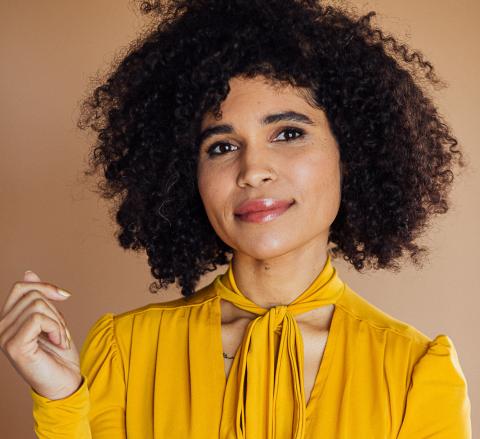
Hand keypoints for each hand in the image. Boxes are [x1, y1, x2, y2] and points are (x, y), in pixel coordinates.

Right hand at [0, 271, 81, 399]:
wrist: (65, 382)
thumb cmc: (59, 354)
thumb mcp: (52, 319)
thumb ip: (39, 299)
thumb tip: (29, 272)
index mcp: (8, 319)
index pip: (21, 286)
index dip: (46, 286)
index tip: (65, 296)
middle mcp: (0, 327)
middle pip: (34, 294)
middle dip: (57, 310)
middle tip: (61, 331)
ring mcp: (3, 337)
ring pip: (38, 305)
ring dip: (59, 322)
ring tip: (59, 339)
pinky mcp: (13, 346)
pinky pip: (39, 319)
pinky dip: (57, 329)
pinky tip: (58, 343)